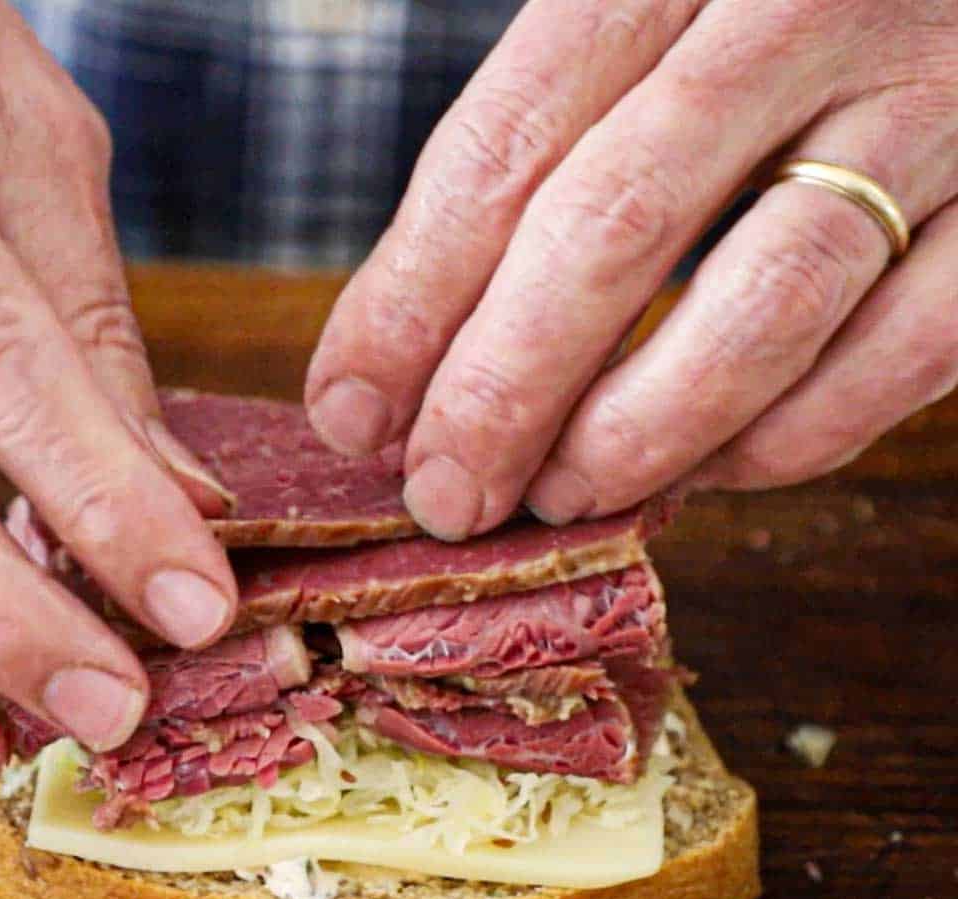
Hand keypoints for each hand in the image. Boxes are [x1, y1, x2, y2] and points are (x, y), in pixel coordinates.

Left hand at [306, 0, 957, 537]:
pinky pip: (887, 364)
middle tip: (442, 495)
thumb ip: (537, 152)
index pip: (505, 145)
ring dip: (631, 436)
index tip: (350, 411)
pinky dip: (776, 444)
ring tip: (554, 497)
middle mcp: (807, 8)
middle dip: (500, 394)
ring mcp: (939, 107)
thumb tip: (405, 360)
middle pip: (609, 231)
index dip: (409, 301)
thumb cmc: (776, 7)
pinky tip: (701, 470)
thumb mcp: (645, 19)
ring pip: (755, 310)